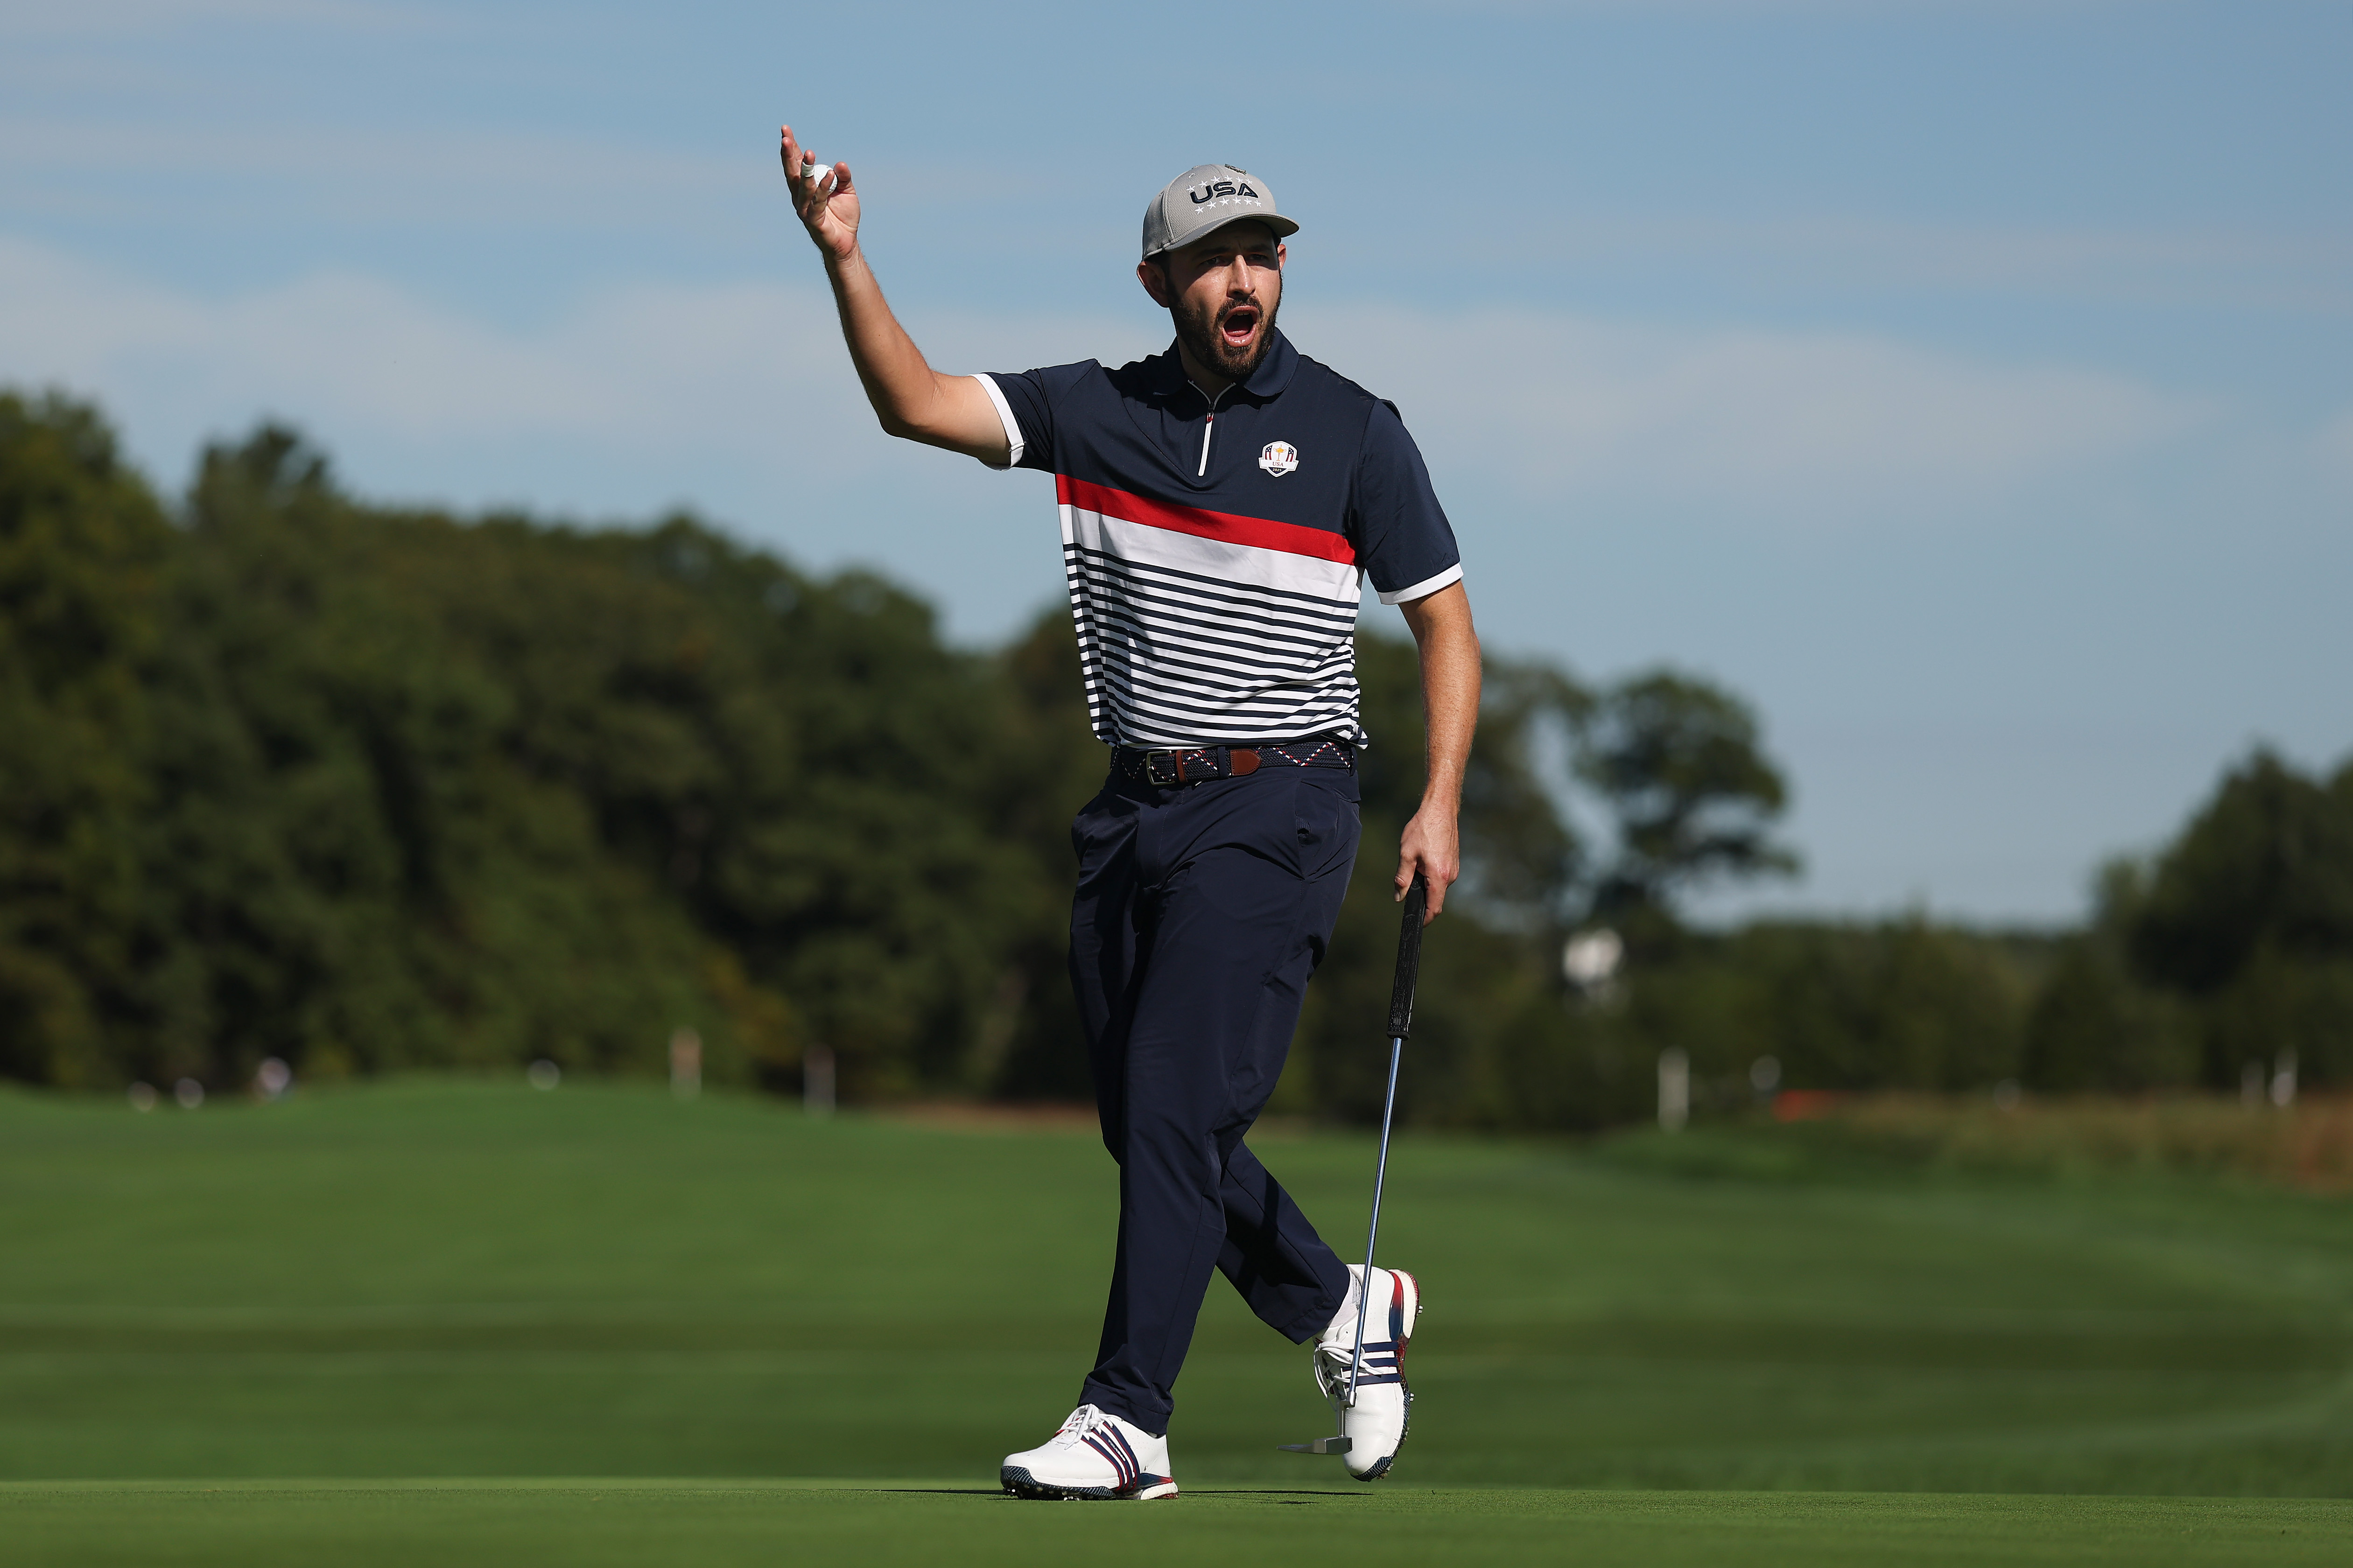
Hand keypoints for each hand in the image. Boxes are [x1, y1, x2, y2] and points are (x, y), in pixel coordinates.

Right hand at [779, 124, 858, 263]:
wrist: (846, 243)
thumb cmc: (843, 217)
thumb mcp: (847, 192)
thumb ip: (843, 178)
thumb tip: (840, 164)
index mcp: (805, 187)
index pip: (796, 164)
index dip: (791, 148)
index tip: (785, 129)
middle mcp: (800, 197)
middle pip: (792, 172)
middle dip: (789, 155)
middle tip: (786, 138)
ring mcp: (805, 209)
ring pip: (802, 186)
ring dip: (806, 170)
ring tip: (810, 154)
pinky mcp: (814, 220)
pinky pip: (817, 201)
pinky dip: (823, 187)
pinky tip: (831, 175)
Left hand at [1395, 802, 1459, 923]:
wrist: (1440, 809)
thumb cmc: (1422, 829)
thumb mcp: (1406, 854)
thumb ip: (1402, 879)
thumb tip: (1399, 897)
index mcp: (1439, 876)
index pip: (1434, 907)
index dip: (1425, 919)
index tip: (1417, 923)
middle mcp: (1450, 875)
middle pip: (1435, 897)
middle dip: (1421, 897)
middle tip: (1406, 883)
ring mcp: (1454, 868)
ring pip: (1438, 886)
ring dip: (1426, 883)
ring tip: (1414, 863)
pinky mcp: (1454, 862)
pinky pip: (1441, 876)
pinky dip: (1431, 875)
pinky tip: (1423, 858)